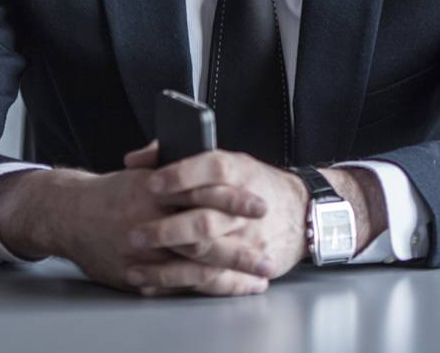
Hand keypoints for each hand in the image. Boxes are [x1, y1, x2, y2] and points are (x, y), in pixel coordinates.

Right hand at [0, 161, 271, 296]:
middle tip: (268, 258)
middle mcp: (153, 221)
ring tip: (256, 281)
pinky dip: (201, 290)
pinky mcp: (135, 274)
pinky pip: (174, 286)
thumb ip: (180, 174)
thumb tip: (217, 167)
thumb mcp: (148, 171)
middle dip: (241, 252)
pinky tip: (222, 291)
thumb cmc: (115, 192)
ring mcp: (145, 253)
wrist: (68, 214)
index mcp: (160, 188)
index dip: (236, 200)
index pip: (206, 191)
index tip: (262, 206)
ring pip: (194, 269)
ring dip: (229, 278)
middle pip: (206, 237)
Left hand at [120, 142, 310, 290]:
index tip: (151, 183)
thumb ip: (181, 155)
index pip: (213, 168)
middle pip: (205, 219)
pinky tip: (154, 284)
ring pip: (205, 255)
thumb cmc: (256, 185)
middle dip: (168, 229)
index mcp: (241, 172)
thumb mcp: (230, 162)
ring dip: (167, 265)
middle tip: (137, 235)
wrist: (305, 212)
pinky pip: (212, 280)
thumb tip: (134, 159)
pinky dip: (181, 284)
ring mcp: (249, 240)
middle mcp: (245, 208)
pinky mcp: (249, 266)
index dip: (182, 175)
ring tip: (135, 269)